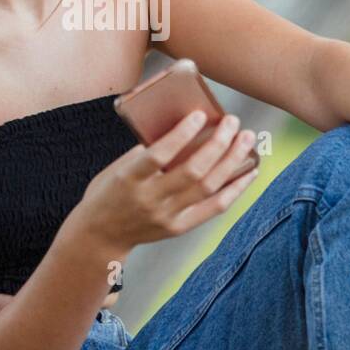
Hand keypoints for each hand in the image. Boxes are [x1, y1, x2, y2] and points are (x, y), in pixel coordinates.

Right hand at [74, 109, 259, 254]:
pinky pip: (214, 208)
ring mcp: (166, 216)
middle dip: (218, 144)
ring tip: (246, 139)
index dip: (181, 135)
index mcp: (129, 179)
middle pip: (193, 172)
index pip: (159, 155)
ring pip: (208, 188)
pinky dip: (235, 188)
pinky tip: (250, 171)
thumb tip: (184, 128)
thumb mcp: (118, 168)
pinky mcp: (179, 228)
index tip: (200, 115)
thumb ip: (147, 152)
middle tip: (233, 122)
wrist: (99, 235)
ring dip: (232, 161)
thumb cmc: (108, 192)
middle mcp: (150, 200)